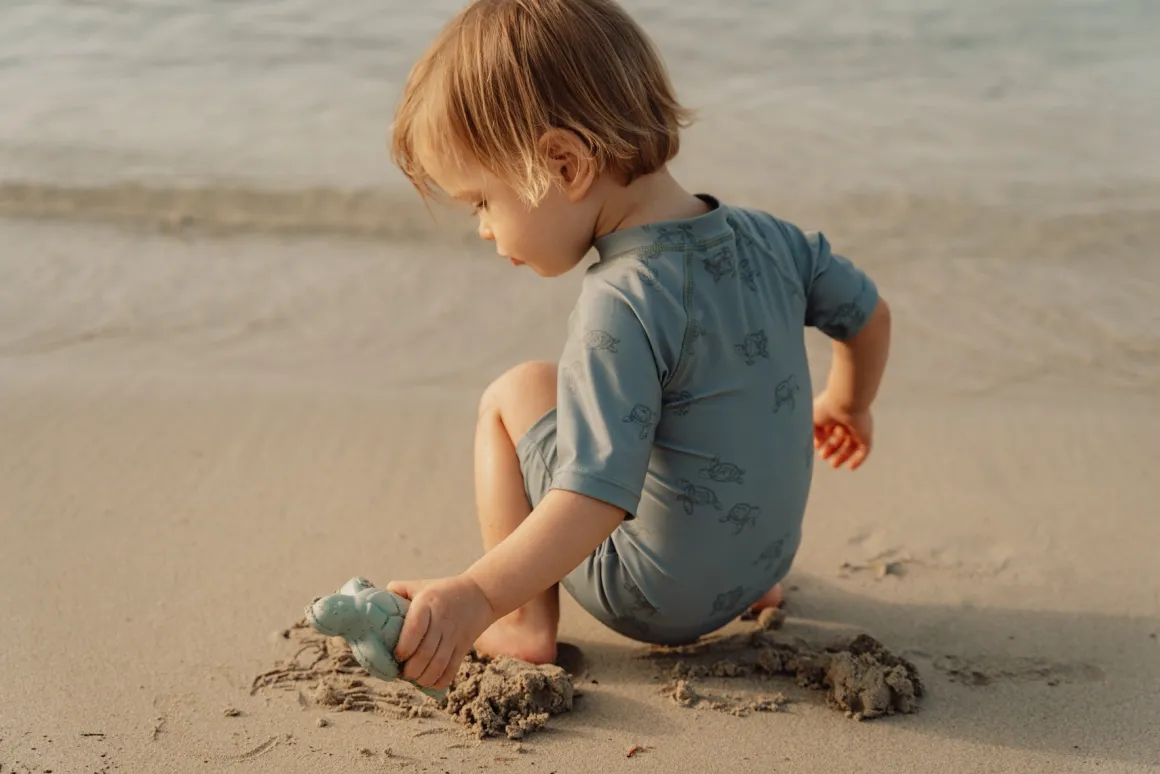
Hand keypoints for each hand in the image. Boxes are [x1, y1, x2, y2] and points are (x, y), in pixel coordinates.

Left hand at [386, 575, 496, 689]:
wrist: (480, 594)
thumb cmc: (442, 590)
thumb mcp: (420, 585)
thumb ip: (397, 590)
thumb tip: (374, 603)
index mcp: (428, 603)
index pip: (416, 628)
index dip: (405, 646)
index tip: (397, 656)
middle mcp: (442, 620)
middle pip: (426, 652)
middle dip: (411, 669)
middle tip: (402, 672)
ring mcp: (454, 635)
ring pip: (439, 664)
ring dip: (423, 677)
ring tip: (414, 677)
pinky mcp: (463, 647)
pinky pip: (452, 670)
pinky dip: (440, 681)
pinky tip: (430, 682)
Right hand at [813, 391, 873, 469]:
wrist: (846, 401)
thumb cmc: (827, 407)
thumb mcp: (812, 418)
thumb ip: (813, 430)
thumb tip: (819, 441)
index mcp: (835, 414)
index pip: (830, 429)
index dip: (823, 440)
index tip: (817, 447)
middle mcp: (847, 421)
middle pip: (840, 438)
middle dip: (832, 449)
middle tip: (824, 457)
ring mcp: (858, 429)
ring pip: (851, 445)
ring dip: (843, 456)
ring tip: (833, 465)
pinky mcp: (867, 435)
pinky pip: (864, 450)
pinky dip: (858, 459)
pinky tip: (851, 468)